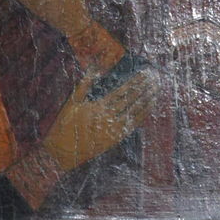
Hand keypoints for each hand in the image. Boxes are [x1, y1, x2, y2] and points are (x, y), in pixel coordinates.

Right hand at [42, 68, 158, 172]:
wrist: (63, 151)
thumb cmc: (65, 124)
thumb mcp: (72, 102)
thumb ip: (84, 84)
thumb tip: (94, 68)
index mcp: (99, 106)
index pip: (122, 91)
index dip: (135, 81)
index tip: (144, 73)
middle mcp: (109, 118)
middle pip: (131, 100)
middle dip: (144, 87)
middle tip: (155, 78)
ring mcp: (114, 129)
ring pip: (135, 112)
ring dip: (146, 100)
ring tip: (156, 89)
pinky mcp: (115, 139)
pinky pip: (133, 125)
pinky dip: (142, 116)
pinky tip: (149, 107)